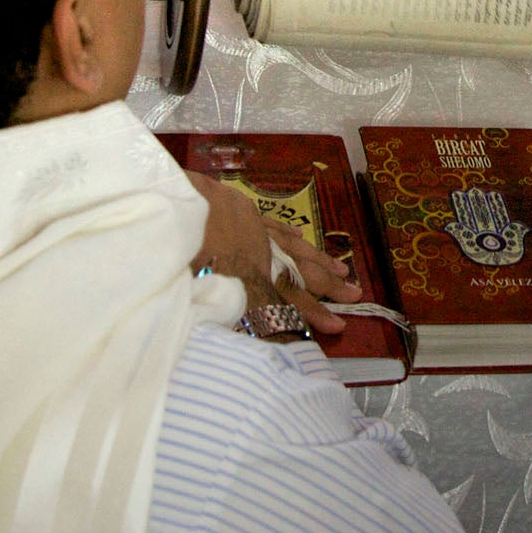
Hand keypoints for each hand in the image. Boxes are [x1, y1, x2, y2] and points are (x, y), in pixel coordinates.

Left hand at [186, 172, 361, 336]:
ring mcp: (254, 230)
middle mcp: (261, 254)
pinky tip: (299, 235)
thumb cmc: (183, 250)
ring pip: (294, 247)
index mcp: (251, 276)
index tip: (338, 326)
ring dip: (319, 259)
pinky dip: (288, 232)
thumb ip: (225, 307)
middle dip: (329, 286)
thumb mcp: (203, 289)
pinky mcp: (242, 211)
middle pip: (301, 273)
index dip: (312, 314)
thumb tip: (238, 328)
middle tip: (355, 294)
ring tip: (341, 269)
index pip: (288, 300)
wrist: (176, 205)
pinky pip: (271, 224)